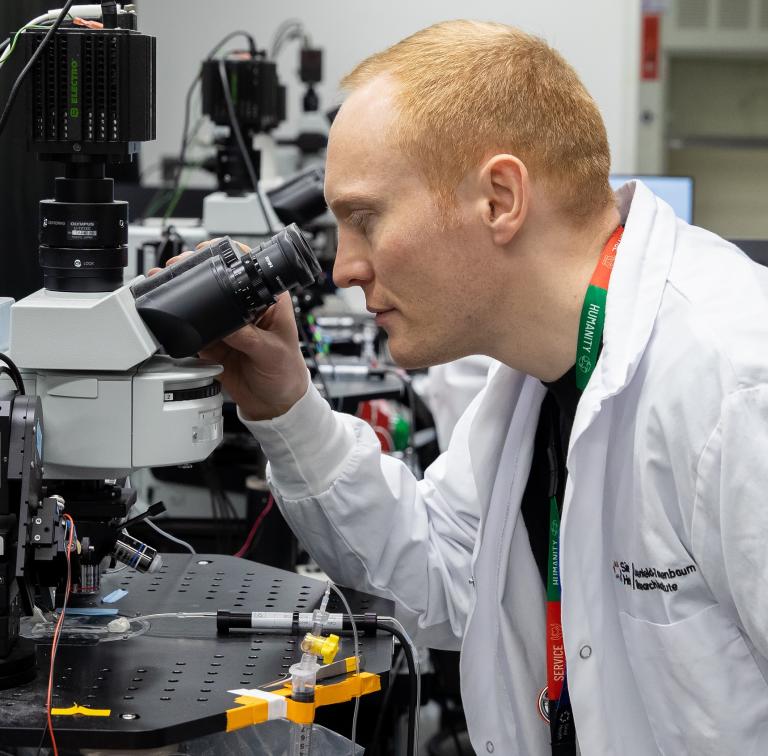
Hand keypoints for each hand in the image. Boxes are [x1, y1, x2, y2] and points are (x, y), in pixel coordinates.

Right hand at [150, 245, 308, 420]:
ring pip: (203, 305)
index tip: (209, 251)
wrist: (275, 404)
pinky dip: (182, 324)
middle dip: (197, 272)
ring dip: (185, 296)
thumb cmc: (286, 373)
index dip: (229, 255)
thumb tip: (227, 325)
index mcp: (268, 302)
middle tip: (179, 268)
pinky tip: (172, 318)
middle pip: (219, 282)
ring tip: (168, 286)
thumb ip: (248, 338)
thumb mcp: (271, 352)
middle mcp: (246, 309)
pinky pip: (194, 330)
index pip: (249, 269)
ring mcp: (228, 326)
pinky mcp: (214, 343)